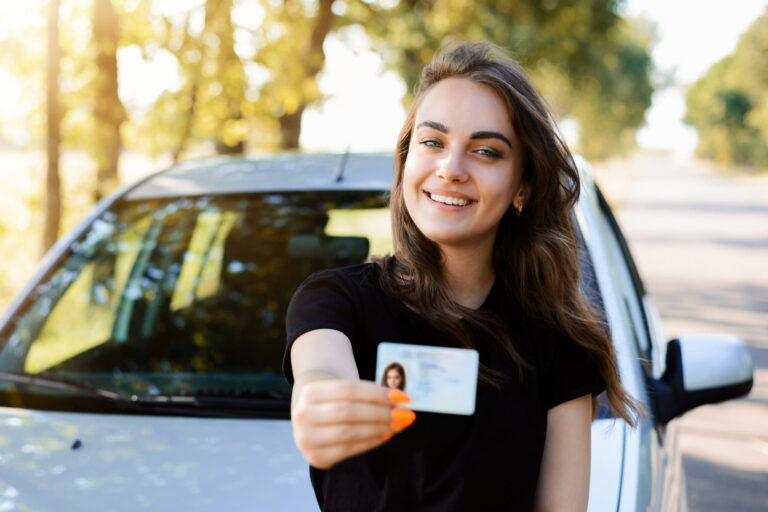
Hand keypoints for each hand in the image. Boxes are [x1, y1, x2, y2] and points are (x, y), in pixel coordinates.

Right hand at [291, 379, 414, 468]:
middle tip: (405, 414)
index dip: (377, 393)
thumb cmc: (333, 398)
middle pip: (349, 412)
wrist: (309, 414)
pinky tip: (385, 435)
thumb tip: (400, 401)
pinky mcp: (316, 458)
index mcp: (310, 391)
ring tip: (398, 425)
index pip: (349, 390)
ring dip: (379, 429)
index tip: (403, 397)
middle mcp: (303, 415)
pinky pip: (350, 449)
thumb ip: (368, 394)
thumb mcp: (342, 388)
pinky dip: (371, 442)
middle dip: (381, 413)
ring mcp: (307, 439)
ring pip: (350, 432)